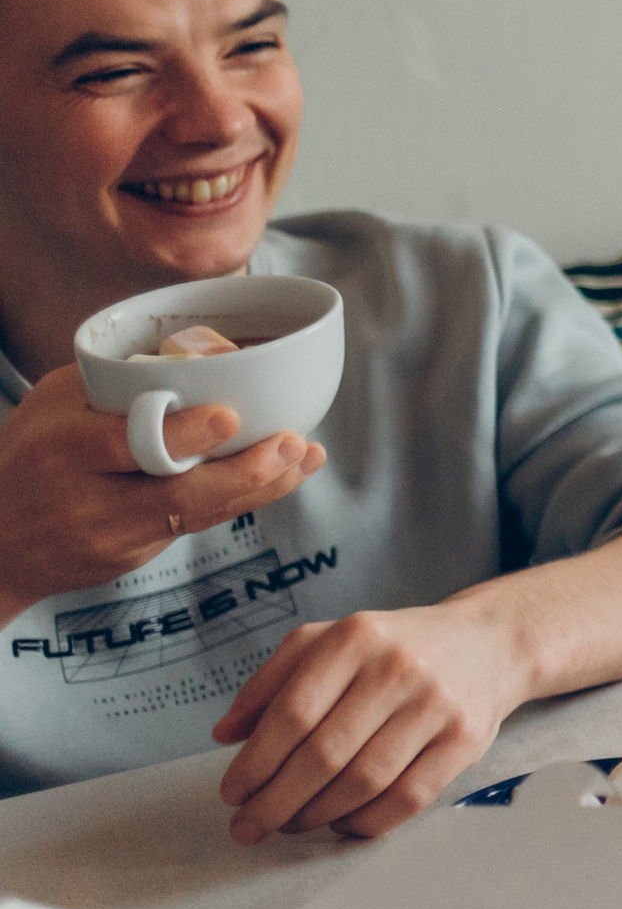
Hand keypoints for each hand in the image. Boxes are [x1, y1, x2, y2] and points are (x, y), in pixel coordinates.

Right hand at [0, 366, 323, 616]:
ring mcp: (116, 536)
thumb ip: (115, 384)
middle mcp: (92, 499)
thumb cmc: (28, 455)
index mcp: (64, 450)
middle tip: (293, 443)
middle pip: (177, 493)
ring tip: (307, 455)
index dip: (183, 433)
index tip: (230, 417)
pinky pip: (197, 523)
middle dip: (244, 472)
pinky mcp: (136, 557)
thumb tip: (195, 352)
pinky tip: (283, 475)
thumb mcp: (52, 406)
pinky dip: (242, 498)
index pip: (127, 445)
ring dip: (262, 486)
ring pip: (200, 513)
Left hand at [211, 593, 531, 843]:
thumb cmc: (394, 648)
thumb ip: (272, 680)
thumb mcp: (330, 640)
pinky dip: (366, 822)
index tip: (232, 794)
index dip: (255, 763)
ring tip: (292, 824)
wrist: (487, 644)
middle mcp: (398, 667)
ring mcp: (437, 705)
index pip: (292, 713)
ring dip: (316, 816)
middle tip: (250, 826)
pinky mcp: (466, 739)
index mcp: (355, 638)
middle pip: (324, 755)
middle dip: (276, 802)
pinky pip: (408, 798)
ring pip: (364, 782)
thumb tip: (225, 735)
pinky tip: (341, 823)